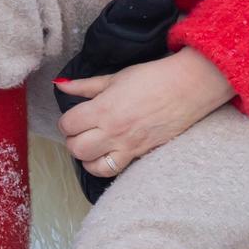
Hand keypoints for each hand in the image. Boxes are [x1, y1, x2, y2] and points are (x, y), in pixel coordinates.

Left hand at [57, 49, 234, 179]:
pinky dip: (104, 166)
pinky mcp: (140, 154)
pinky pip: (114, 170)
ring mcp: (127, 146)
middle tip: (80, 132)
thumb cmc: (152, 78)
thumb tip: (61, 87)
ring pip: (92, 165)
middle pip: (76, 148)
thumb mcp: (115, 78)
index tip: (73, 118)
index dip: (66, 122)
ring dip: (86, 157)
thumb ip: (85, 86)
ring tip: (91, 146)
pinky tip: (106, 155)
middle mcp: (113, 130)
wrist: (187, 88)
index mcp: (103, 108)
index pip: (68, 125)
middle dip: (72, 141)